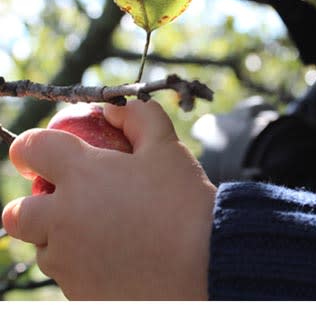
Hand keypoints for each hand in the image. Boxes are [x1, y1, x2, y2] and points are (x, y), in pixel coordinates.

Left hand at [2, 100, 215, 299]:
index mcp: (81, 176)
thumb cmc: (185, 202)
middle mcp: (63, 220)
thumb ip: (138, 118)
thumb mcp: (167, 147)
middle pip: (18, 213)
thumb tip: (112, 112)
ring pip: (44, 248)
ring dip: (61, 236)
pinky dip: (83, 264)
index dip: (31, 146)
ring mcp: (69, 262)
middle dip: (34, 204)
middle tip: (69, 202)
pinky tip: (118, 257)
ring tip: (104, 232)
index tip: (38, 154)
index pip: (32, 148)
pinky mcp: (82, 294)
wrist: (207, 264)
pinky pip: (69, 276)